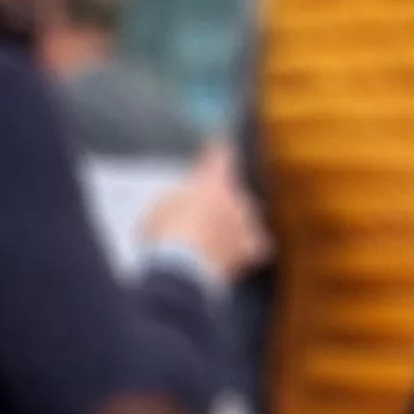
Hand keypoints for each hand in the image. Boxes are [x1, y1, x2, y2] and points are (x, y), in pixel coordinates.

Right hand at [139, 144, 271, 283]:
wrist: (183, 271)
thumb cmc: (164, 235)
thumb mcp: (157, 211)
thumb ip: (172, 203)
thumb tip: (175, 206)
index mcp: (212, 181)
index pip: (221, 155)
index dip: (218, 150)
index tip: (219, 143)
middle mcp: (235, 197)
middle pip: (235, 190)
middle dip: (222, 197)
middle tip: (204, 207)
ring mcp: (245, 224)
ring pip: (247, 216)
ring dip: (235, 221)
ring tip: (219, 231)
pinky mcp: (248, 249)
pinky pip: (256, 244)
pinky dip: (249, 246)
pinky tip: (243, 252)